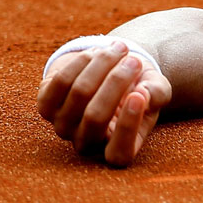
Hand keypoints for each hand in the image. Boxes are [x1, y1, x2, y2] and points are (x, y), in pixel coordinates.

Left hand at [37, 41, 173, 166]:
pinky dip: (82, 62)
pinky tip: (97, 51)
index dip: (127, 126)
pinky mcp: (45, 106)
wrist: (110, 74)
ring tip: (121, 48)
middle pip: (95, 117)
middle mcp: (87, 143)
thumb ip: (157, 94)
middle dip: (117, 82)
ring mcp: (63, 127)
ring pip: (79, 93)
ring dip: (102, 64)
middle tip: (135, 60)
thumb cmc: (139, 87)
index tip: (139, 95)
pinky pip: (61, 81)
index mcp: (118, 149)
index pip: (118, 154)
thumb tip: (143, 94)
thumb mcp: (156, 90)